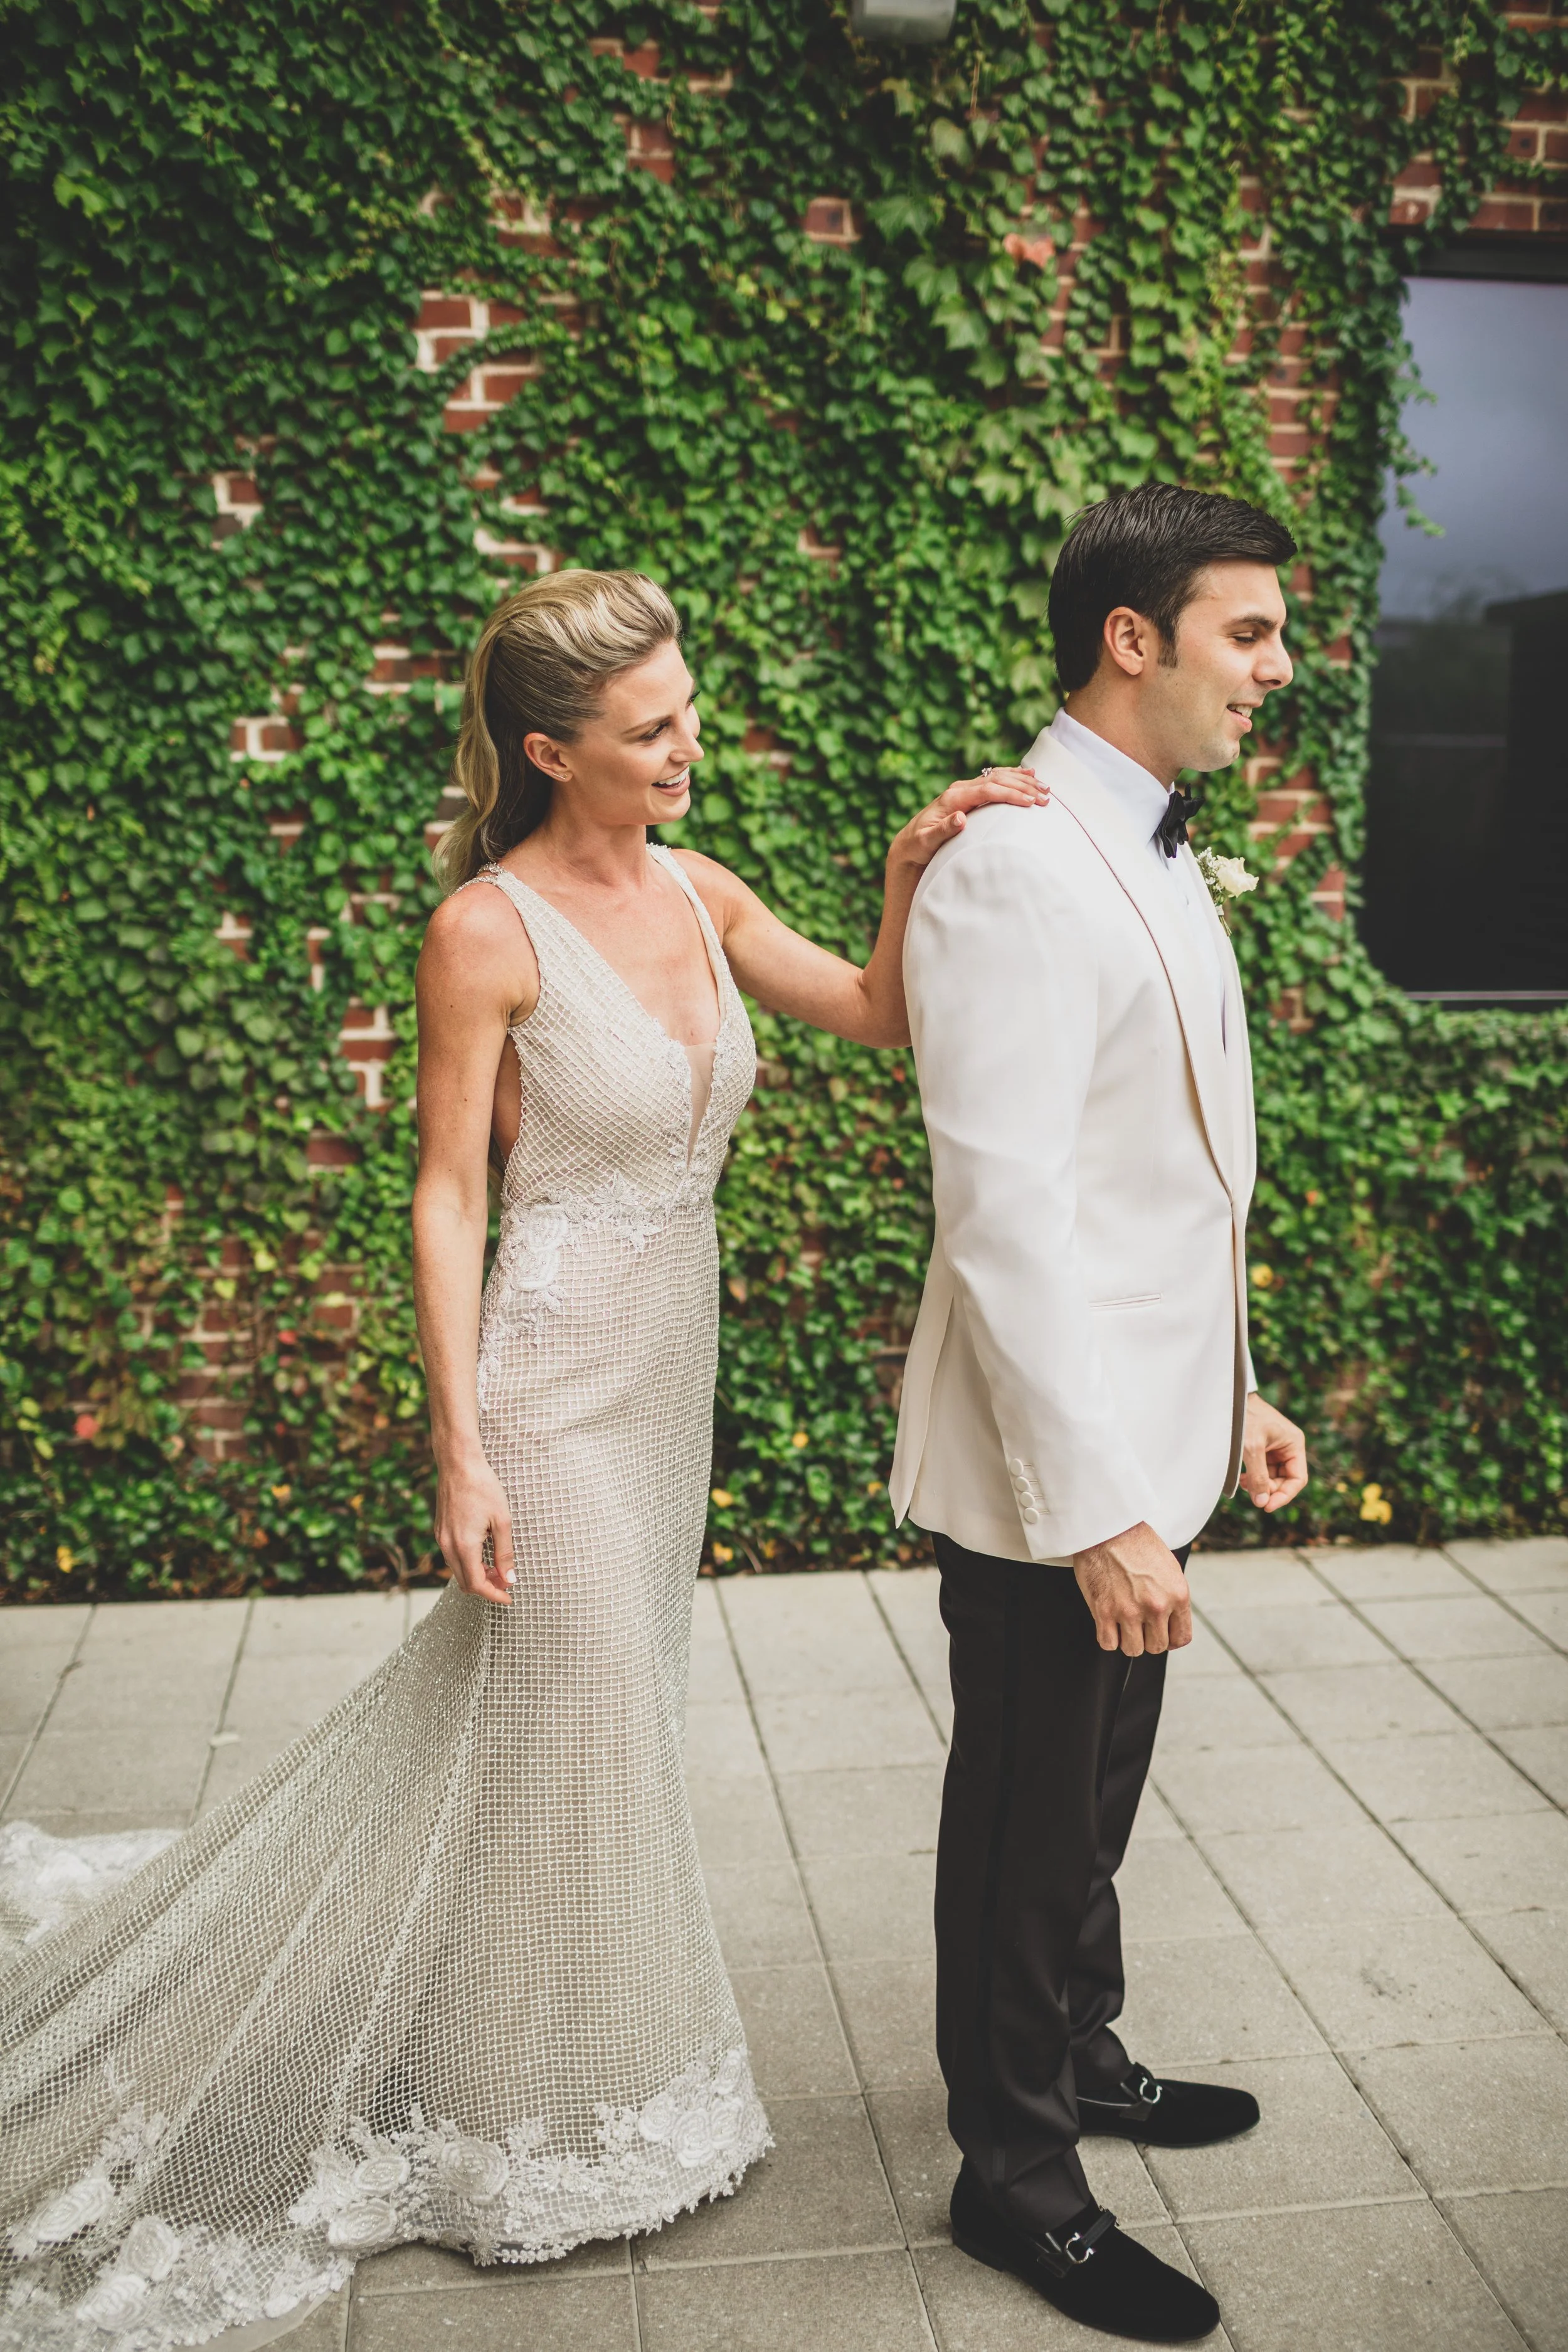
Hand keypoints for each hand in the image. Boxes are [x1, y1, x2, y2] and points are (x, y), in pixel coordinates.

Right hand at [433, 1456, 515, 1604]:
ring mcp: (441, 1538)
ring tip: (498, 1568)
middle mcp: (447, 1546)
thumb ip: (505, 1552)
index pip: (477, 1584)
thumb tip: (510, 1578)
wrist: (458, 1463)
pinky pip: (452, 1557)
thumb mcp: (502, 1520)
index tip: (509, 1598)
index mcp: (464, 1545)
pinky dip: (468, 1563)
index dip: (494, 1595)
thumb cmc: (483, 1487)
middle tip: (507, 1582)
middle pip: (465, 1582)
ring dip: (477, 1575)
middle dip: (487, 1587)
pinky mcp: (440, 1531)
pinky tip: (483, 1554)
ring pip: (458, 1571)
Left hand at [887, 766, 1049, 871]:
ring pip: (999, 777)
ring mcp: (965, 789)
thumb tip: (961, 817)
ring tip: (1046, 788)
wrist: (909, 841)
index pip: (987, 790)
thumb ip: (943, 830)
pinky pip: (995, 779)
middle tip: (1046, 798)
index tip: (1029, 803)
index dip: (1009, 794)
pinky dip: (1013, 776)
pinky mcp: (969, 793)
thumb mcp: (926, 841)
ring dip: (1023, 781)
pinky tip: (1030, 776)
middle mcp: (960, 789)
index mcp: (953, 798)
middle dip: (1023, 787)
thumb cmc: (918, 845)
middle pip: (997, 781)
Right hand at [1073, 1522, 1191, 1656]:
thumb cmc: (1137, 1542)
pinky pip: (1108, 1643)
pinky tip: (1107, 1623)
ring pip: (1133, 1649)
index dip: (1169, 1639)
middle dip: (1148, 1638)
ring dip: (1127, 1639)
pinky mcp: (1104, 1611)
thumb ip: (1173, 1597)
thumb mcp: (1169, 1568)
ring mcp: (1129, 1611)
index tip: (1160, 1634)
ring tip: (1122, 1623)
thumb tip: (1170, 1622)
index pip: (1181, 1638)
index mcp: (1178, 1595)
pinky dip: (1108, 1637)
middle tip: (1138, 1624)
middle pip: (1156, 1647)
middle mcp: (1157, 1606)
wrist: (1107, 1527)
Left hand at [1241, 1391, 1308, 1511]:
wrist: (1231, 1399)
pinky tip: (1243, 1478)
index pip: (1297, 1479)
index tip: (1267, 1506)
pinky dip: (1254, 1477)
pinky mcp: (1263, 1449)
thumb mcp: (1252, 1448)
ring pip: (1273, 1477)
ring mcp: (1276, 1449)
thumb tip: (1262, 1502)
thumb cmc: (1244, 1418)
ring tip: (1244, 1483)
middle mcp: (1288, 1448)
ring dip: (1260, 1485)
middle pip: (1285, 1480)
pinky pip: (1263, 1470)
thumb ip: (1258, 1476)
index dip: (1285, 1496)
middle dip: (1269, 1490)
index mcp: (1294, 1445)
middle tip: (1252, 1495)